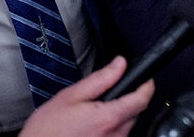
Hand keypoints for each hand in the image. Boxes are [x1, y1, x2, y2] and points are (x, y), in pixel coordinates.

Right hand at [19, 56, 153, 136]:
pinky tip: (90, 128)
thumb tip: (120, 64)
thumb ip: (100, 79)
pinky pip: (116, 136)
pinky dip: (109, 129)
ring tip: (91, 115)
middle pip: (135, 111)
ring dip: (116, 116)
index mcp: (109, 117)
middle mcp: (116, 134)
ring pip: (126, 125)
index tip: (146, 78)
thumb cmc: (46, 131)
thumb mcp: (70, 96)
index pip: (143, 98)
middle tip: (104, 97)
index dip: (147, 84)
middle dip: (126, 99)